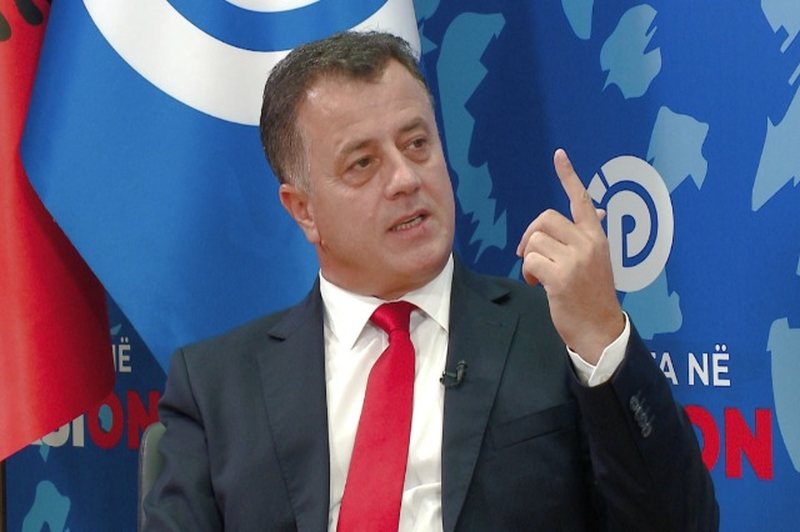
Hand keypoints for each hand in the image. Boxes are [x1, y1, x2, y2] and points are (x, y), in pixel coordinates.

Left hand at [516, 149, 623, 364]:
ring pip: (535, 240)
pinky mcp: (560, 277)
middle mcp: (588, 244)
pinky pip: (531, 261)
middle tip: (527, 252)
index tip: (559, 155)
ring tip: (537, 274)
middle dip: (530, 234)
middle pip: (545, 218)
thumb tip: (596, 209)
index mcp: (598, 237)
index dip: (569, 176)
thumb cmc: (593, 296)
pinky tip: (536, 283)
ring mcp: (575, 260)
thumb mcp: (598, 260)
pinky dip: (527, 271)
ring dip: (529, 258)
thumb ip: (588, 236)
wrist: (600, 329)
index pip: (582, 200)